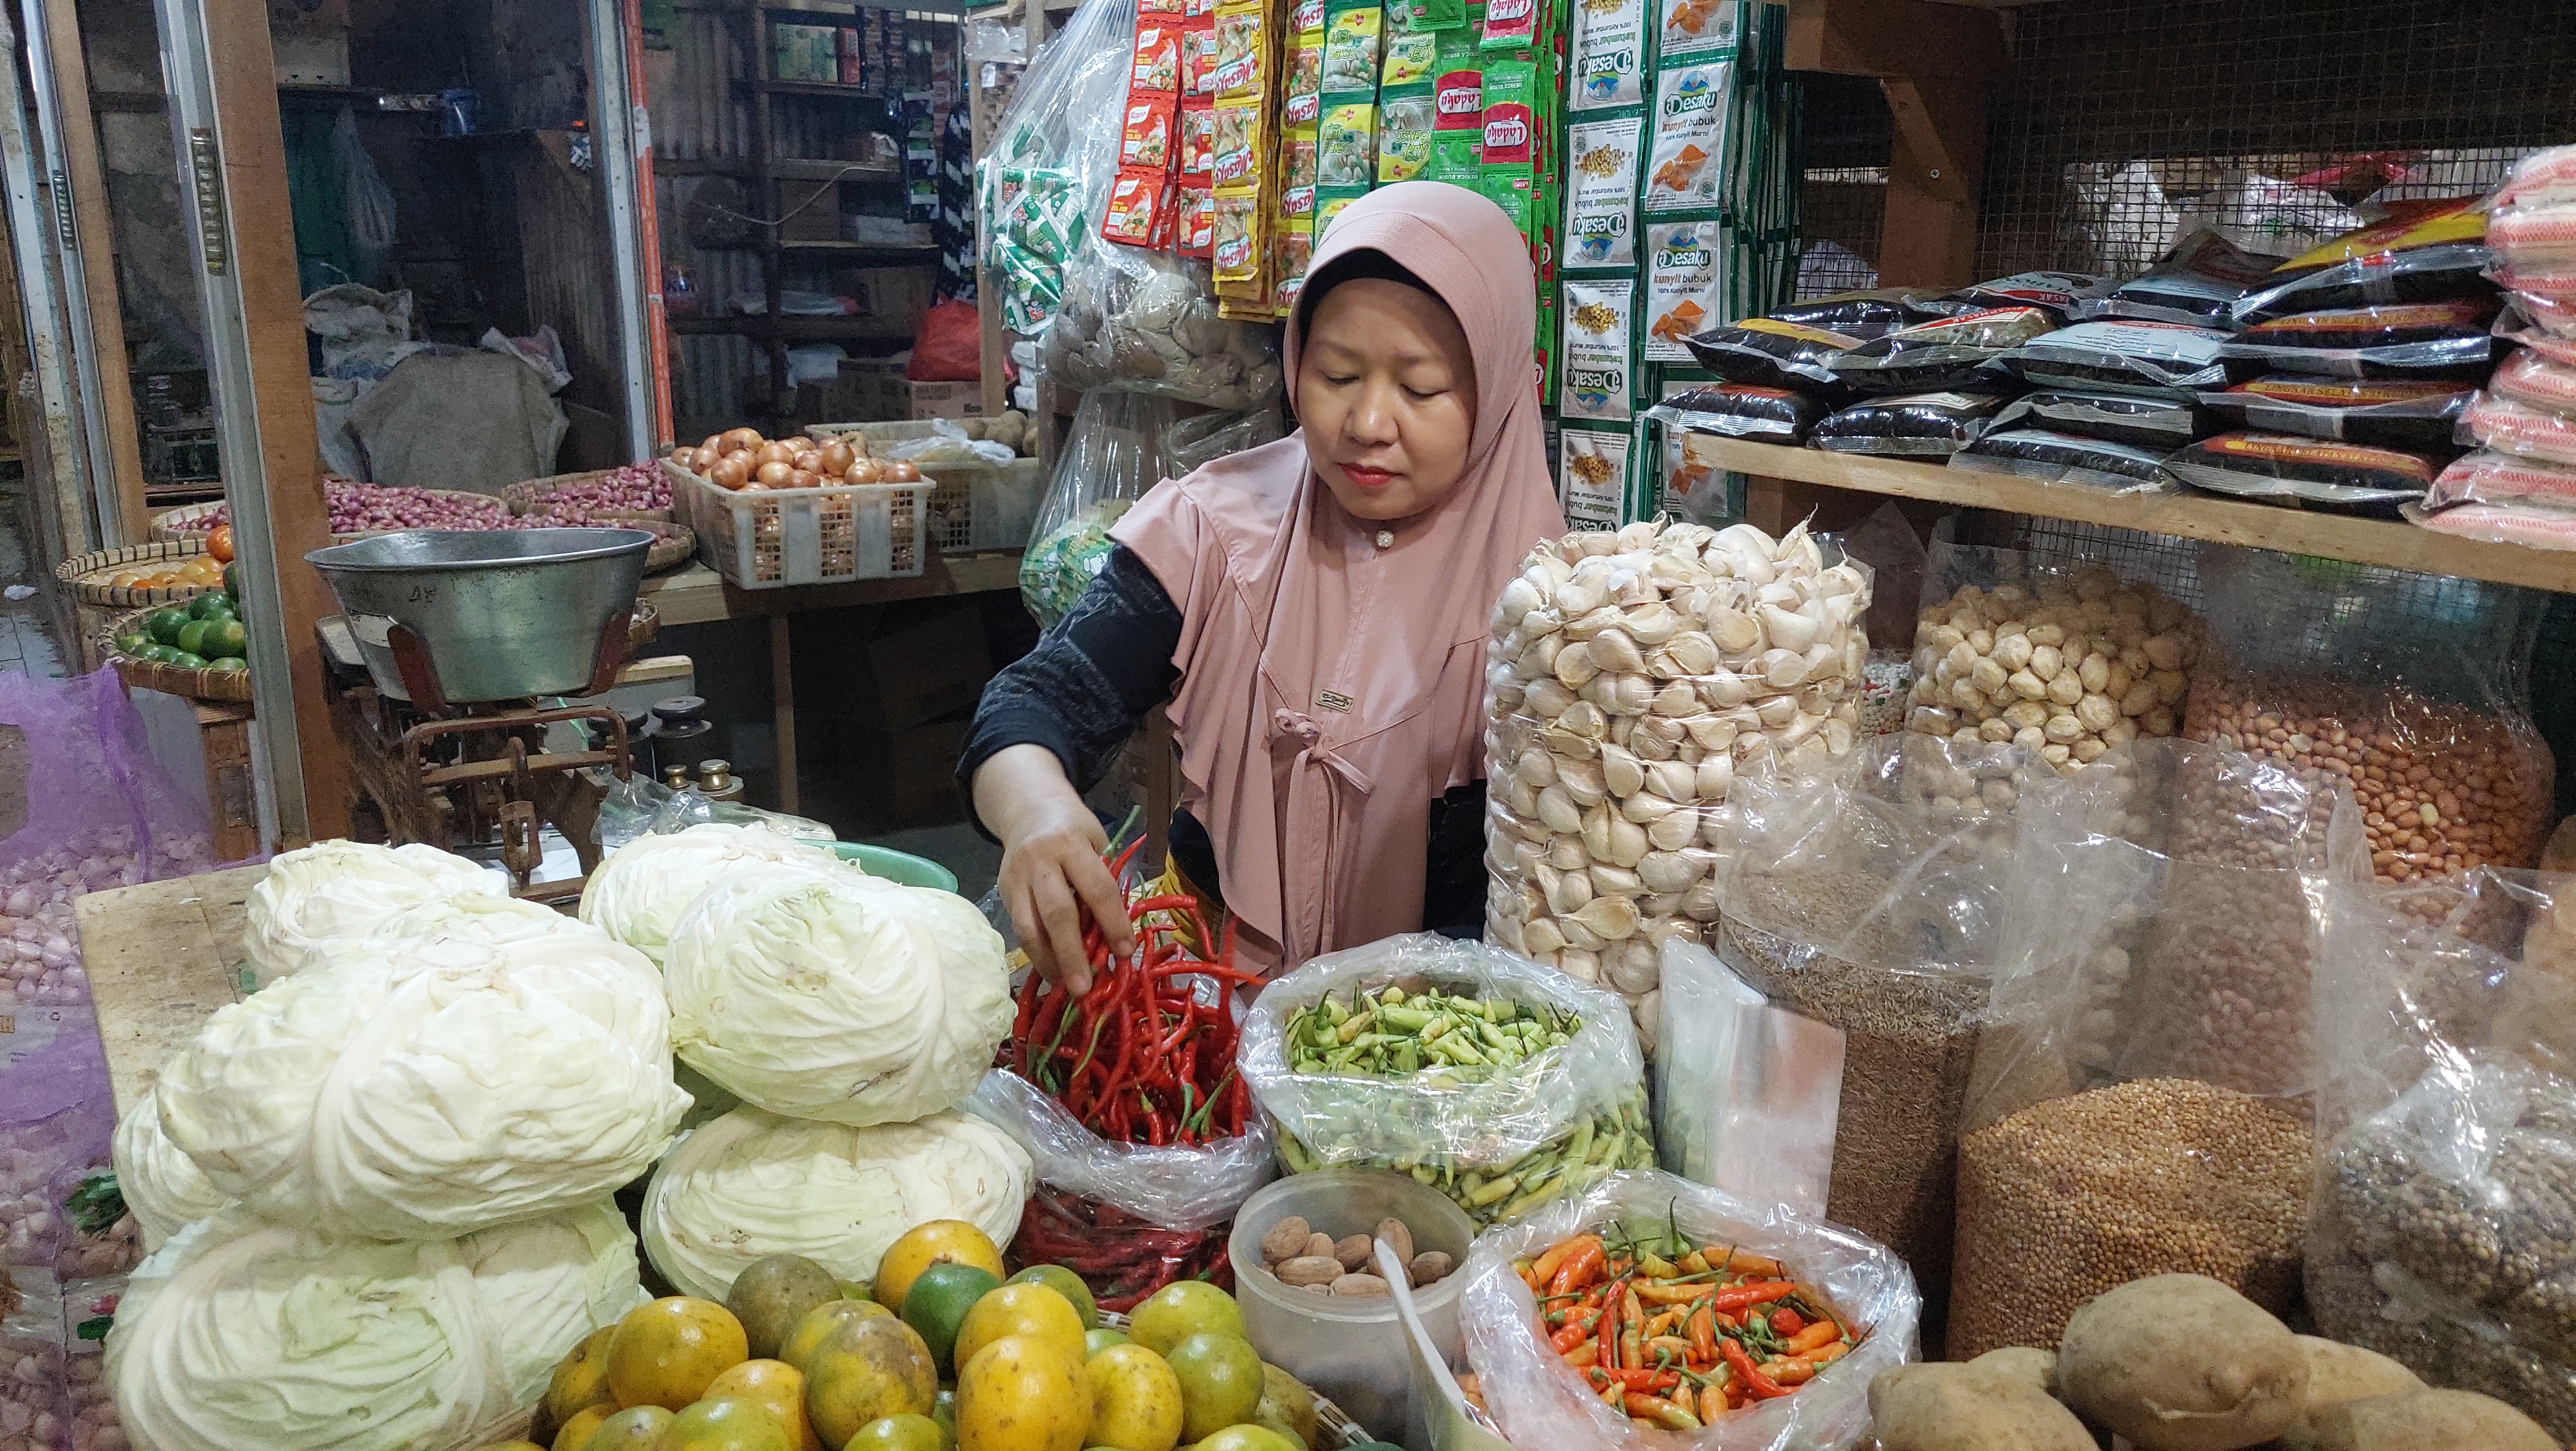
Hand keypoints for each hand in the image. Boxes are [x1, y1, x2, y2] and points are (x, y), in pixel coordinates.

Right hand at [975, 745, 1134, 993]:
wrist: (1027, 809)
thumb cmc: (1074, 829)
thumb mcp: (1098, 842)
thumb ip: (1104, 882)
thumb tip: (1115, 938)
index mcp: (1071, 844)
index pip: (1096, 888)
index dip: (1112, 922)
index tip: (1125, 952)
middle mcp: (1039, 860)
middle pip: (1057, 913)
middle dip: (1072, 954)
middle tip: (1085, 988)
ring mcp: (1016, 877)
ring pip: (1029, 927)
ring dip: (1049, 962)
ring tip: (1066, 987)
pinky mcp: (1003, 892)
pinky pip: (1020, 928)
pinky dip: (1037, 953)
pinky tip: (1052, 971)